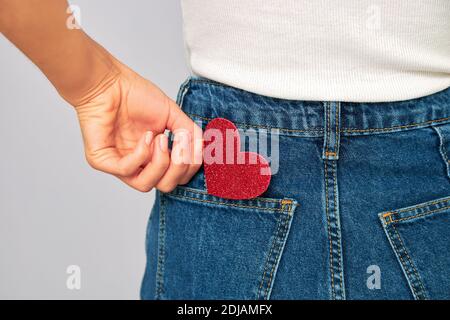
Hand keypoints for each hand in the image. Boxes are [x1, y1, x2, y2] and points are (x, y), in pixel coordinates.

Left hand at [74, 59, 202, 191]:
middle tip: (179, 144)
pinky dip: (141, 154)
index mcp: (153, 156)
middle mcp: (138, 163)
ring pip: (146, 185)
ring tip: (160, 138)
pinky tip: (146, 136)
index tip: (194, 145)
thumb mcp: (171, 114)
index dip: (189, 166)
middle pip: (165, 186)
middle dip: (178, 168)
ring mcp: (119, 164)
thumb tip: (200, 149)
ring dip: (160, 162)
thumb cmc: (134, 94)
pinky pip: (127, 170)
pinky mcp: (102, 160)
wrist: (108, 81)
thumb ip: (189, 132)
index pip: (176, 177)